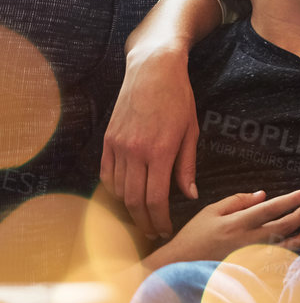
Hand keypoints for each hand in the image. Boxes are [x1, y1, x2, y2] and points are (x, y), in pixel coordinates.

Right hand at [101, 45, 200, 240]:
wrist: (153, 70)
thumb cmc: (179, 99)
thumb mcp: (191, 131)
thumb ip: (187, 166)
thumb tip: (189, 195)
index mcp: (160, 152)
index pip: (156, 199)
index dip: (160, 220)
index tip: (166, 230)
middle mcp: (135, 152)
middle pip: (134, 200)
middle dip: (144, 222)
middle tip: (154, 232)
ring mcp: (117, 146)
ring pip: (119, 190)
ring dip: (129, 208)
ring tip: (142, 216)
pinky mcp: (107, 140)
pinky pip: (106, 174)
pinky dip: (114, 189)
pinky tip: (125, 195)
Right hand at [155, 189, 299, 264]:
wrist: (177, 268)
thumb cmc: (193, 237)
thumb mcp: (210, 212)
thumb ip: (237, 201)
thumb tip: (262, 195)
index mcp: (236, 223)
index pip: (271, 208)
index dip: (291, 200)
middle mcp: (245, 241)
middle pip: (281, 227)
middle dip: (298, 217)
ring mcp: (248, 259)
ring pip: (282, 248)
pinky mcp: (247, 272)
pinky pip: (274, 265)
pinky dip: (289, 258)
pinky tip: (297, 251)